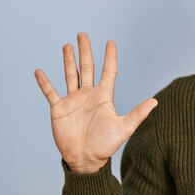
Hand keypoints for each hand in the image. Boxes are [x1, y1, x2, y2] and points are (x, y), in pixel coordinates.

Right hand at [34, 33, 157, 172]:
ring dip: (68, 61)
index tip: (111, 42)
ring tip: (67, 45)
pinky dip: (44, 83)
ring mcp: (73, 101)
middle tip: (83, 34)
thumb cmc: (106, 145)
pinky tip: (39, 71)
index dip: (110, 57)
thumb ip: (138, 114)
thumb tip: (155, 101)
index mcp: (104, 96)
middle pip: (87, 68)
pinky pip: (50, 92)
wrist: (86, 160)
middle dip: (85, 51)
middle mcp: (88, 94)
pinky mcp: (59, 109)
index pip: (108, 71)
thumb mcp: (124, 128)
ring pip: (70, 75)